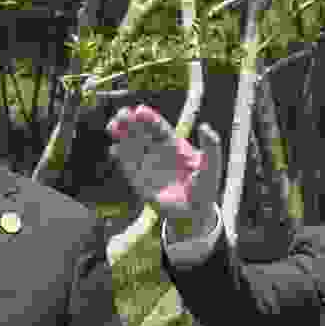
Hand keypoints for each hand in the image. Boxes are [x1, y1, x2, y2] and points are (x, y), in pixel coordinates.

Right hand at [104, 105, 211, 232]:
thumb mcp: (211, 165)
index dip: (147, 117)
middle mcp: (155, 151)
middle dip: (128, 122)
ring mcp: (145, 165)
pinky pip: (127, 167)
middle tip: (121, 115)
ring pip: (129, 146)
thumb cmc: (204, 187)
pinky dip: (120, 158)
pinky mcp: (138, 181)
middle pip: (138, 132)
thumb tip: (206, 127)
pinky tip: (115, 150)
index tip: (140, 111)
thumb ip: (211, 146)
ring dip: (120, 136)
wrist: (194, 214)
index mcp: (171, 143)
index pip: (156, 125)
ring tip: (113, 128)